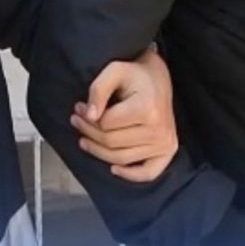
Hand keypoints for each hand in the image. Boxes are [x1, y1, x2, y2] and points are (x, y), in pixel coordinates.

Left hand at [70, 48, 178, 182]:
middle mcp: (159, 130)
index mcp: (148, 109)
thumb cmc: (135, 74)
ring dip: (98, 151)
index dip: (87, 117)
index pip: (106, 124)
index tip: (79, 107)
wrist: (158, 78)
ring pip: (121, 158)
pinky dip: (130, 175)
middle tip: (77, 120)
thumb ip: (98, 90)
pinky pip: (148, 173)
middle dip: (88, 132)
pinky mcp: (167, 151)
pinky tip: (113, 169)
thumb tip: (88, 116)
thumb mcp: (113, 70)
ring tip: (85, 138)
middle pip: (111, 143)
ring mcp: (165, 143)